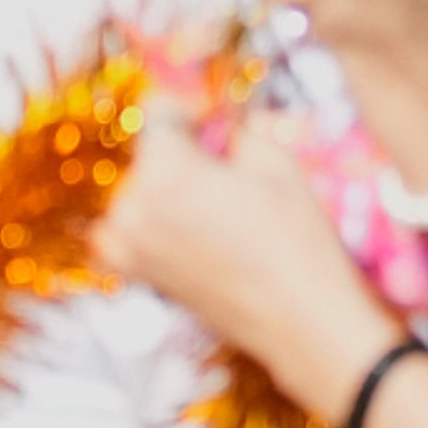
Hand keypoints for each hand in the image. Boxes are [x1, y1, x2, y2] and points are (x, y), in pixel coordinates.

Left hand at [94, 88, 397, 413]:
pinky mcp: (134, 271)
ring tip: (215, 200)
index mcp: (163, 171)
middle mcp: (130, 206)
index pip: (157, 109)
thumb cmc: (296, 241)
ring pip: (137, 188)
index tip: (214, 116)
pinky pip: (128, 227)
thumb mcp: (275, 162)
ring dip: (166, 185)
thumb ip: (234, 127)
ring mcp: (126, 243)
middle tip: (223, 162)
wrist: (301, 320)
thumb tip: (219, 118)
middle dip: (181, 149)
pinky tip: (195, 226)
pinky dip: (152, 219)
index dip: (190, 106)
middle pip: (147, 152)